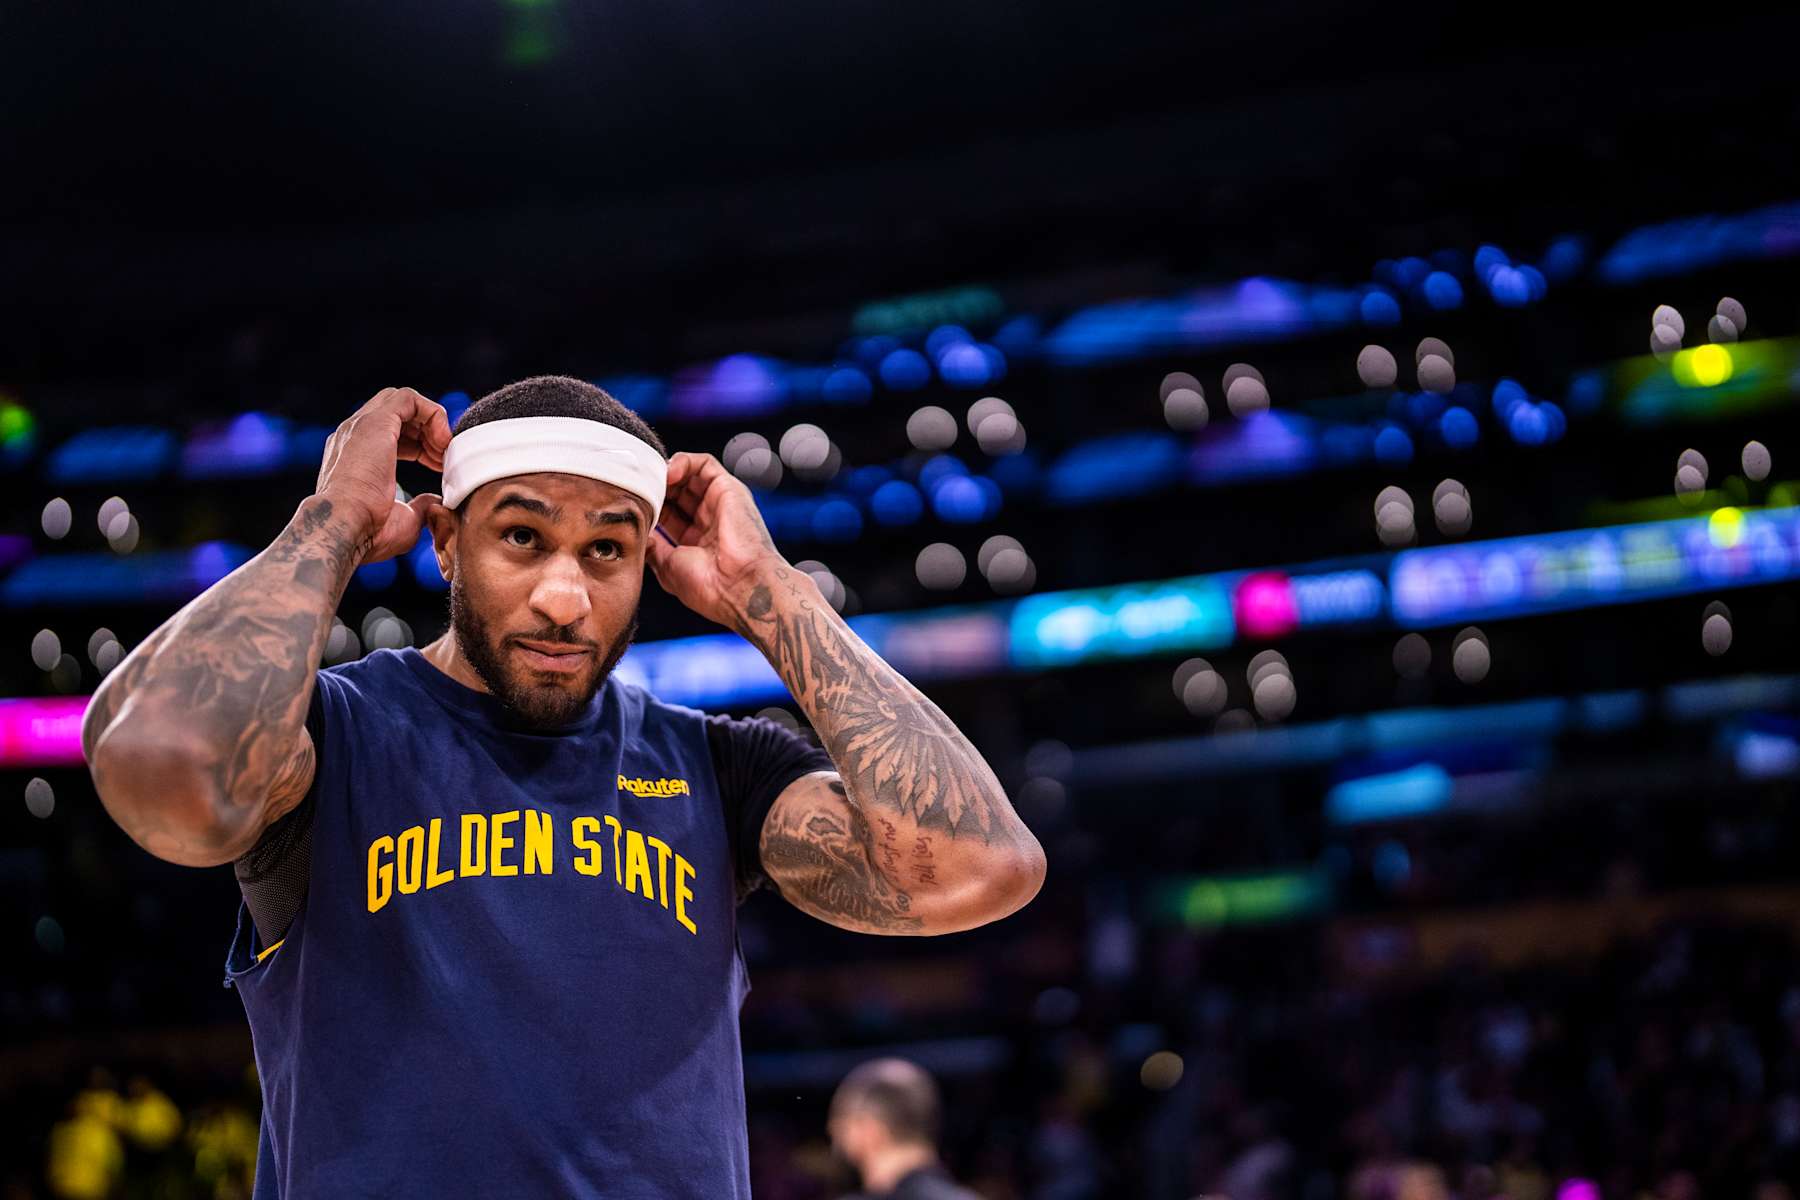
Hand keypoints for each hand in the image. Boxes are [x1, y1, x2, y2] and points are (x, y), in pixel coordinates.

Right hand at [314, 387, 451, 563]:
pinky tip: (442, 441)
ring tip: (445, 450)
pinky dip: (432, 414)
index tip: (438, 467)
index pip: (390, 434)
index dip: (420, 446)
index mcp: (353, 455)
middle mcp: (353, 435)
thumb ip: (418, 506)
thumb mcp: (402, 519)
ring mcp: (360, 425)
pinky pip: (409, 398)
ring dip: (431, 422)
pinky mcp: (376, 422)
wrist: (344, 527)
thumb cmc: (368, 532)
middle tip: (443, 458)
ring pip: (402, 401)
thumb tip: (433, 502)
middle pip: (397, 413)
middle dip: (426, 430)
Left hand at [646, 452, 786, 628]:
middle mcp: (709, 520)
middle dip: (655, 490)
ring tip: (652, 482)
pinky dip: (683, 462)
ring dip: (666, 474)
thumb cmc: (710, 587)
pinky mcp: (729, 488)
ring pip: (688, 475)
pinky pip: (704, 463)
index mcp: (696, 542)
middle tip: (638, 493)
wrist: (739, 587)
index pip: (667, 514)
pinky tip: (668, 475)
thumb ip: (653, 546)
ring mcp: (719, 504)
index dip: (650, 508)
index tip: (632, 509)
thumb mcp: (668, 568)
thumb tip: (640, 532)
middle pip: (676, 493)